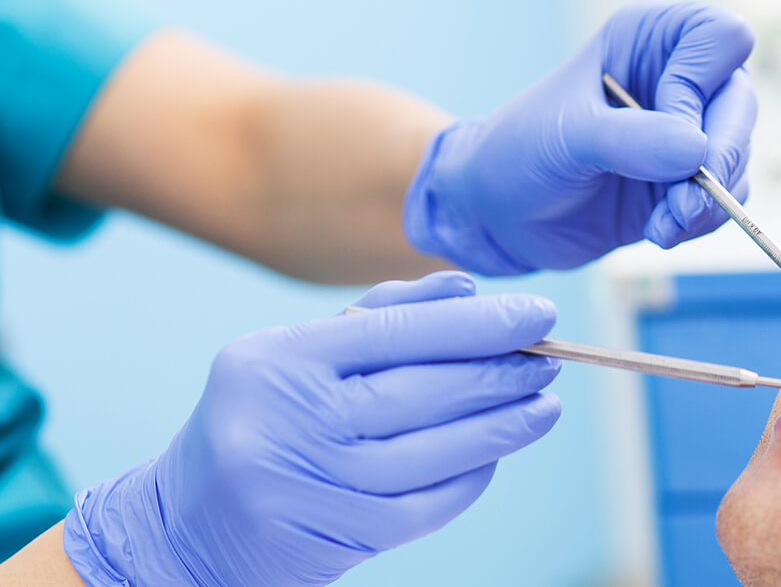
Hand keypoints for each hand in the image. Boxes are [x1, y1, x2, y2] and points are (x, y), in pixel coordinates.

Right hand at [63, 271, 561, 585]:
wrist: (186, 524)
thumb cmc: (265, 419)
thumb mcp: (300, 355)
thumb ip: (384, 316)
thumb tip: (468, 287)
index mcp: (278, 360)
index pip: (399, 332)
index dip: (479, 324)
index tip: (539, 314)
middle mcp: (290, 420)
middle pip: (424, 391)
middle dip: (501, 373)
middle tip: (551, 359)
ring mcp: (312, 484)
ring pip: (436, 451)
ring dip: (503, 427)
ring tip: (544, 406)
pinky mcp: (336, 536)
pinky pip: (429, 503)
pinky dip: (472, 475)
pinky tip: (497, 452)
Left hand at [404, 1, 756, 274]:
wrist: (501, 214)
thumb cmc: (520, 151)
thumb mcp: (567, 136)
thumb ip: (631, 139)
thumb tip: (698, 153)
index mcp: (651, 39)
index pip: (720, 39)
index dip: (700, 87)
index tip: (665, 131)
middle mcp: (679, 77)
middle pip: (741, 103)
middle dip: (719, 158)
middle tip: (684, 203)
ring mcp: (689, 131)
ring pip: (739, 156)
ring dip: (708, 200)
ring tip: (662, 225)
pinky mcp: (690, 180)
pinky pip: (728, 197)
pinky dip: (702, 221)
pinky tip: (660, 231)